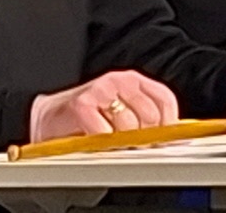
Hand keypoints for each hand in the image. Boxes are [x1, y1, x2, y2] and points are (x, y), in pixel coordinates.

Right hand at [28, 70, 179, 142]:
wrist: (52, 117)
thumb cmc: (90, 119)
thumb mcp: (123, 114)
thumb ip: (147, 122)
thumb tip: (173, 140)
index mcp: (134, 81)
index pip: (165, 100)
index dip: (168, 125)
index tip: (162, 141)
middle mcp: (120, 81)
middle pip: (151, 116)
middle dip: (144, 138)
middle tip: (131, 145)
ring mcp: (100, 90)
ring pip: (129, 127)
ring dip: (122, 142)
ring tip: (110, 142)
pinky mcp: (82, 104)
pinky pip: (105, 133)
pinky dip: (102, 144)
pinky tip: (94, 141)